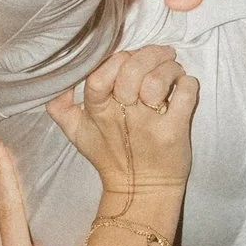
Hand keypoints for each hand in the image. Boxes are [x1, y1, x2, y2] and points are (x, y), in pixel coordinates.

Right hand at [49, 44, 200, 201]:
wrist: (141, 191)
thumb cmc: (111, 156)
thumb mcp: (77, 134)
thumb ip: (60, 108)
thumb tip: (57, 84)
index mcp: (98, 112)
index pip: (99, 77)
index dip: (114, 62)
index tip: (127, 59)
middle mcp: (123, 116)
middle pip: (131, 72)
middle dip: (148, 55)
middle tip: (160, 54)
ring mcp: (150, 124)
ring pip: (160, 79)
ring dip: (169, 67)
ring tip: (172, 68)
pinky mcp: (175, 131)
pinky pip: (186, 95)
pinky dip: (188, 83)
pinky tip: (184, 85)